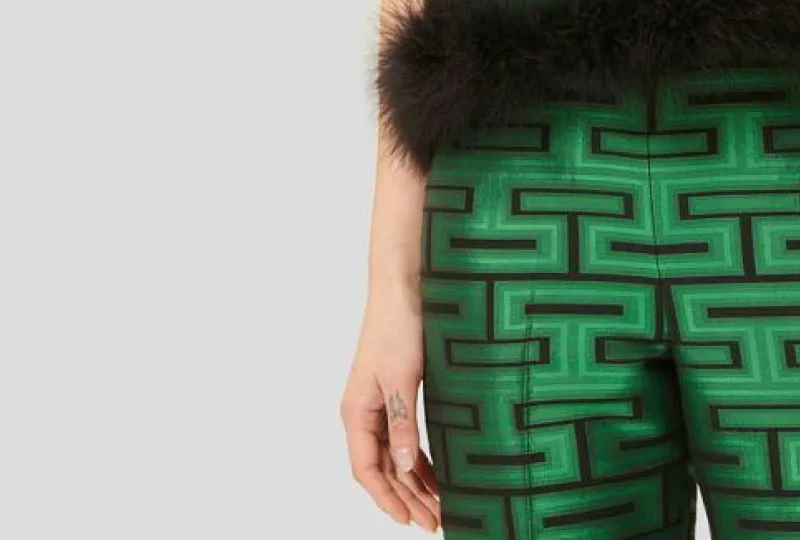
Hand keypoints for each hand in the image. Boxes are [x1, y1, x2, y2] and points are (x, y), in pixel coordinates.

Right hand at [340, 283, 441, 529]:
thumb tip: (405, 467)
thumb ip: (402, 424)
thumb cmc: (397, 326)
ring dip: (416, 481)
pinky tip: (436, 473)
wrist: (403, 285)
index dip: (388, 499)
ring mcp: (380, 403)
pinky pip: (405, 436)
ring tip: (439, 506)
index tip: (410, 521)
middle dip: (408, 498)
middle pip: (384, 468)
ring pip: (396, 455)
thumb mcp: (402, 378)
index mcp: (357, 412)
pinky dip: (420, 457)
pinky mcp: (397, 392)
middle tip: (435, 522)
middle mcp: (364, 412)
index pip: (368, 470)